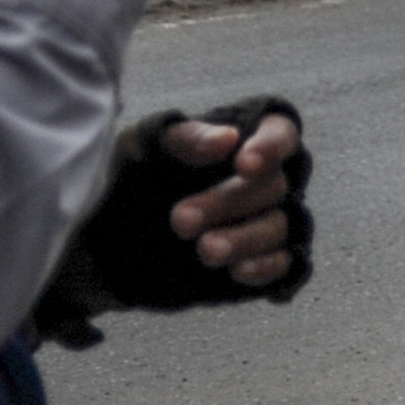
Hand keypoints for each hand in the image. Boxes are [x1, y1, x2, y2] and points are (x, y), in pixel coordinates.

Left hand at [159, 106, 303, 289]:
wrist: (121, 232)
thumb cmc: (141, 174)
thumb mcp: (148, 145)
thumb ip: (188, 137)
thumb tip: (228, 138)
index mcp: (247, 140)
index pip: (279, 133)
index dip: (270, 148)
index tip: (244, 165)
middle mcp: (268, 181)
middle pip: (274, 187)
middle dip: (228, 203)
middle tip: (183, 220)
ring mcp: (270, 222)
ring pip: (278, 227)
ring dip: (244, 239)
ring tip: (205, 249)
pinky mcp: (266, 260)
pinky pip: (283, 263)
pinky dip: (265, 267)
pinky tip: (237, 271)